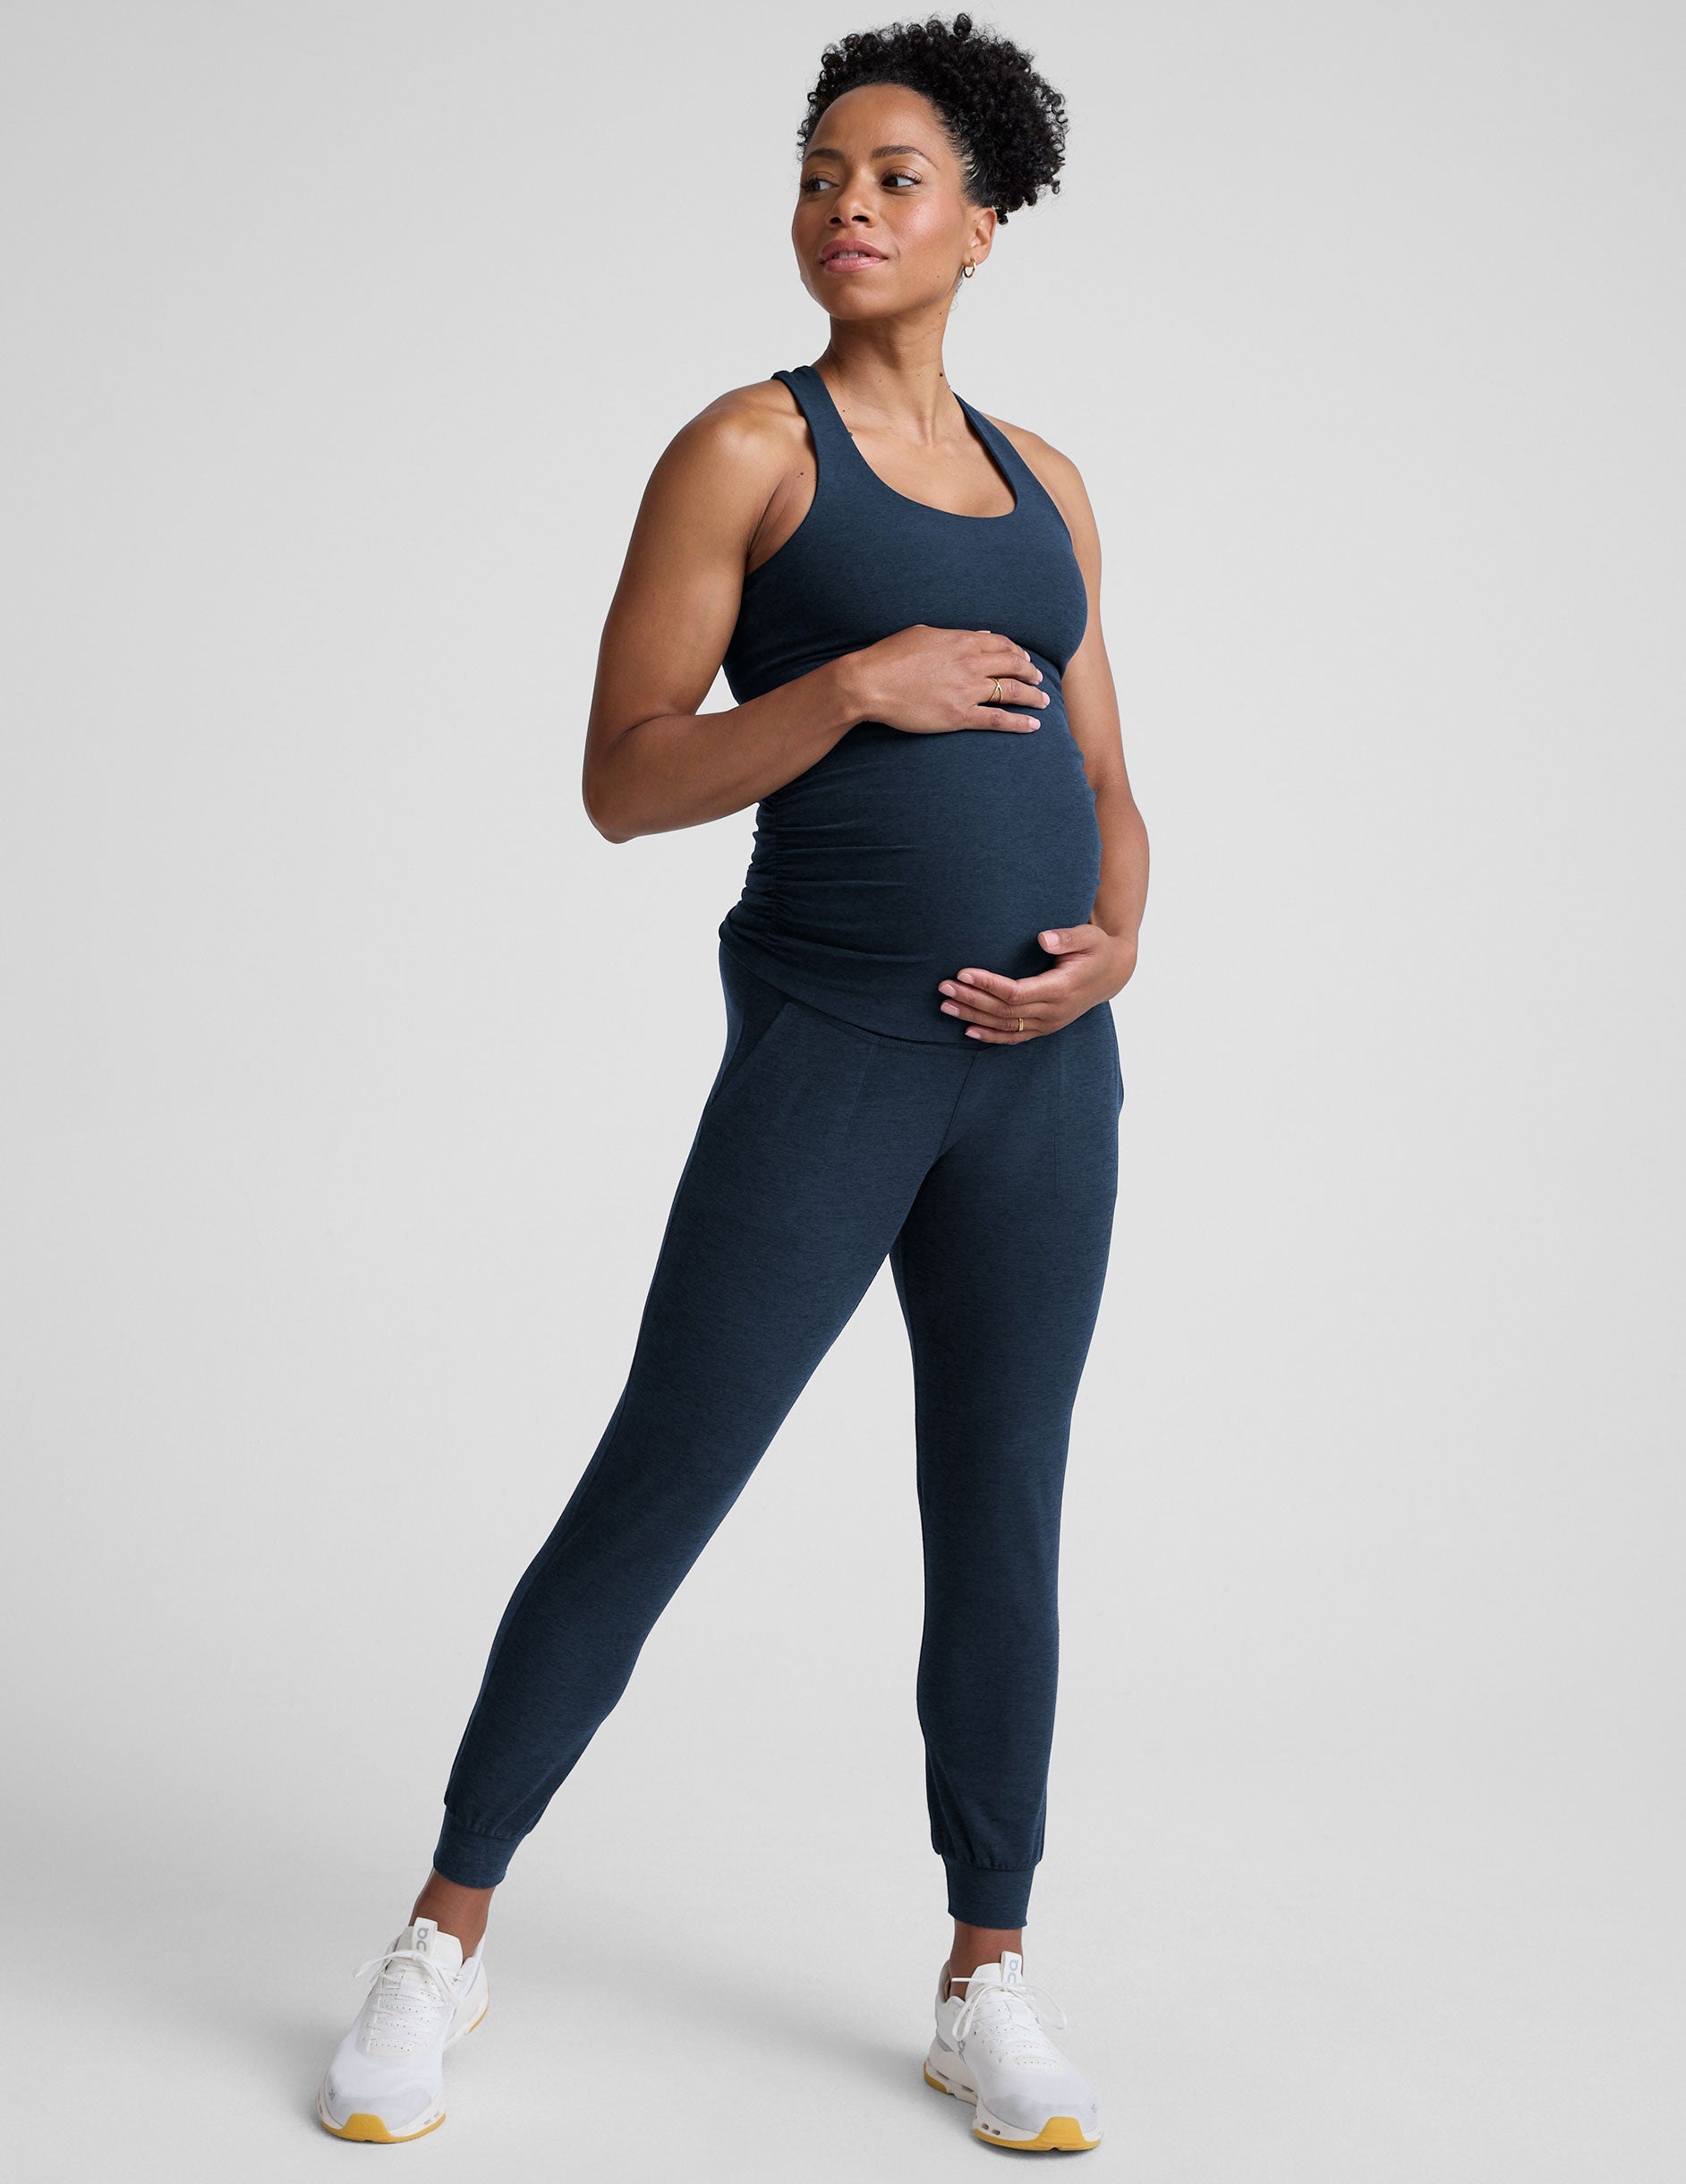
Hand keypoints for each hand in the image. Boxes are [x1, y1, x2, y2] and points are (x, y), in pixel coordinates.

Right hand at [844, 624, 1050, 734]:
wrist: (870, 682)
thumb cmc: (890, 656)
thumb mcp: (924, 633)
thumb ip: (955, 635)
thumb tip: (980, 636)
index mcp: (962, 641)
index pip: (1001, 644)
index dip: (1017, 651)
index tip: (1024, 658)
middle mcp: (971, 663)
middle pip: (1013, 666)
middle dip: (1030, 672)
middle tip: (1038, 679)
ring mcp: (967, 690)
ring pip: (1012, 691)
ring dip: (1032, 696)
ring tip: (1043, 701)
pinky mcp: (960, 715)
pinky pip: (998, 719)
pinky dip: (1019, 722)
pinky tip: (1034, 726)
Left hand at [937, 923, 1137, 1041]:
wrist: (1113, 973)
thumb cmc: (1097, 949)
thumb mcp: (1089, 936)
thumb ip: (1068, 937)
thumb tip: (1044, 938)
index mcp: (1061, 989)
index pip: (1015, 992)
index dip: (987, 984)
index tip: (962, 973)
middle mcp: (1053, 1012)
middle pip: (1004, 1011)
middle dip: (971, 999)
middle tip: (943, 988)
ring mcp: (1049, 1023)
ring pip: (1005, 1026)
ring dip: (973, 1017)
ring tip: (945, 1006)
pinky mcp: (1045, 1027)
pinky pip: (1014, 1036)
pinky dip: (990, 1035)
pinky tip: (968, 1029)